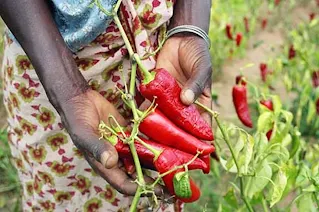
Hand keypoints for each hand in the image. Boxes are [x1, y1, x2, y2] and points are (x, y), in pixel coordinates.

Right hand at [59, 89, 163, 194]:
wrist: (80, 100)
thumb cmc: (77, 119)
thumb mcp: (84, 134)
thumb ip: (96, 147)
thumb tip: (111, 162)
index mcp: (104, 164)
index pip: (124, 183)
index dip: (140, 188)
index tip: (157, 190)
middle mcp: (116, 157)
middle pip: (137, 173)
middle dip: (153, 178)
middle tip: (173, 180)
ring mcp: (124, 145)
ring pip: (142, 157)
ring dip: (156, 161)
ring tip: (176, 162)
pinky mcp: (129, 132)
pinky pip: (143, 140)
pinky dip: (153, 142)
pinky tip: (169, 142)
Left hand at [156, 35, 218, 159]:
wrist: (180, 39)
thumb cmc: (197, 54)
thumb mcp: (202, 68)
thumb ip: (196, 84)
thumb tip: (187, 101)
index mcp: (200, 103)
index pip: (201, 125)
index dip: (201, 140)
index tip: (199, 156)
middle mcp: (184, 106)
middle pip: (181, 128)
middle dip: (177, 143)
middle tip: (172, 159)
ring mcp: (169, 101)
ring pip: (165, 121)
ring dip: (159, 134)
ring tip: (153, 150)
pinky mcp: (156, 93)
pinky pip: (151, 107)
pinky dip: (146, 117)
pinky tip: (139, 129)